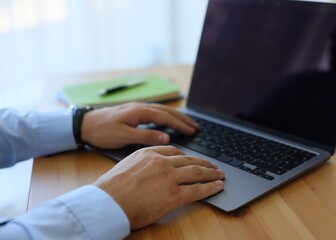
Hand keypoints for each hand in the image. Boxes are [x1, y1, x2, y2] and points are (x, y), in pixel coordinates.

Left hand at [81, 102, 197, 148]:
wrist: (84, 124)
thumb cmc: (102, 131)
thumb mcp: (123, 136)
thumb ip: (145, 136)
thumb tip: (166, 138)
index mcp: (140, 111)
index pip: (166, 117)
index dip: (180, 124)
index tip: (193, 131)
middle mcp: (140, 107)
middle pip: (167, 111)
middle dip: (182, 119)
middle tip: (196, 126)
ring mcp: (137, 108)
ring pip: (161, 111)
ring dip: (175, 117)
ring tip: (187, 123)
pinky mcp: (133, 112)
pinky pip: (155, 113)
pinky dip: (166, 117)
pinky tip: (168, 121)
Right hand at [94, 145, 224, 228]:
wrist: (106, 203)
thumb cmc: (111, 188)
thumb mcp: (126, 166)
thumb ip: (142, 164)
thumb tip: (150, 170)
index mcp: (149, 153)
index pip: (175, 151)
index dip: (187, 156)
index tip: (193, 159)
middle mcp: (162, 162)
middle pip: (189, 160)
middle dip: (204, 163)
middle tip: (213, 165)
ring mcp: (169, 177)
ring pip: (197, 171)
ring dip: (211, 173)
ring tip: (220, 174)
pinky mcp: (174, 195)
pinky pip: (197, 189)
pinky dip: (210, 187)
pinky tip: (217, 186)